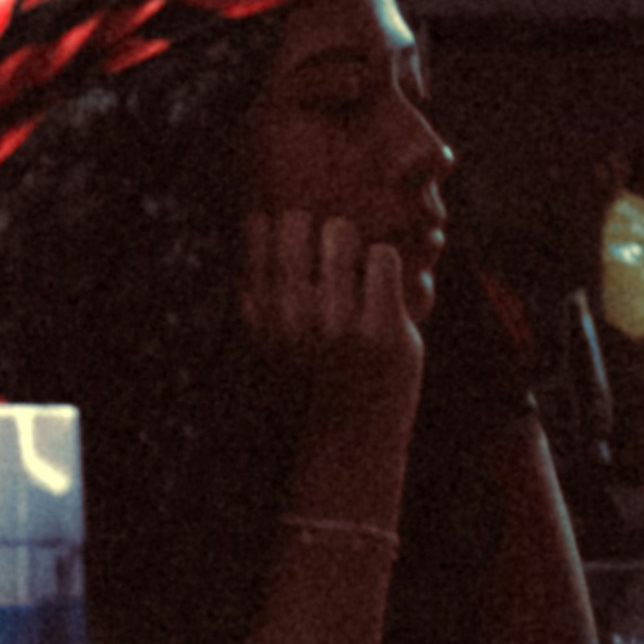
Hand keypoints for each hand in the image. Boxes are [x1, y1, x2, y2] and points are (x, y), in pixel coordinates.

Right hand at [240, 204, 427, 455]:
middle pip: (296, 220)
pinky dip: (386, 261)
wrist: (354, 430)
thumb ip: (268, 280)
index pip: (257, 229)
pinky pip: (382, 256)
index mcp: (257, 311)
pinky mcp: (378, 329)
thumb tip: (264, 213)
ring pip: (341, 231)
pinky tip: (381, 284)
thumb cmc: (318, 364)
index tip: (298, 236)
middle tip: (332, 242)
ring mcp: (334, 323)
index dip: (281, 220)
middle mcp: (289, 317)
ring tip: (356, 260)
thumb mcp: (278, 326)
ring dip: (353, 239)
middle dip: (317, 222)